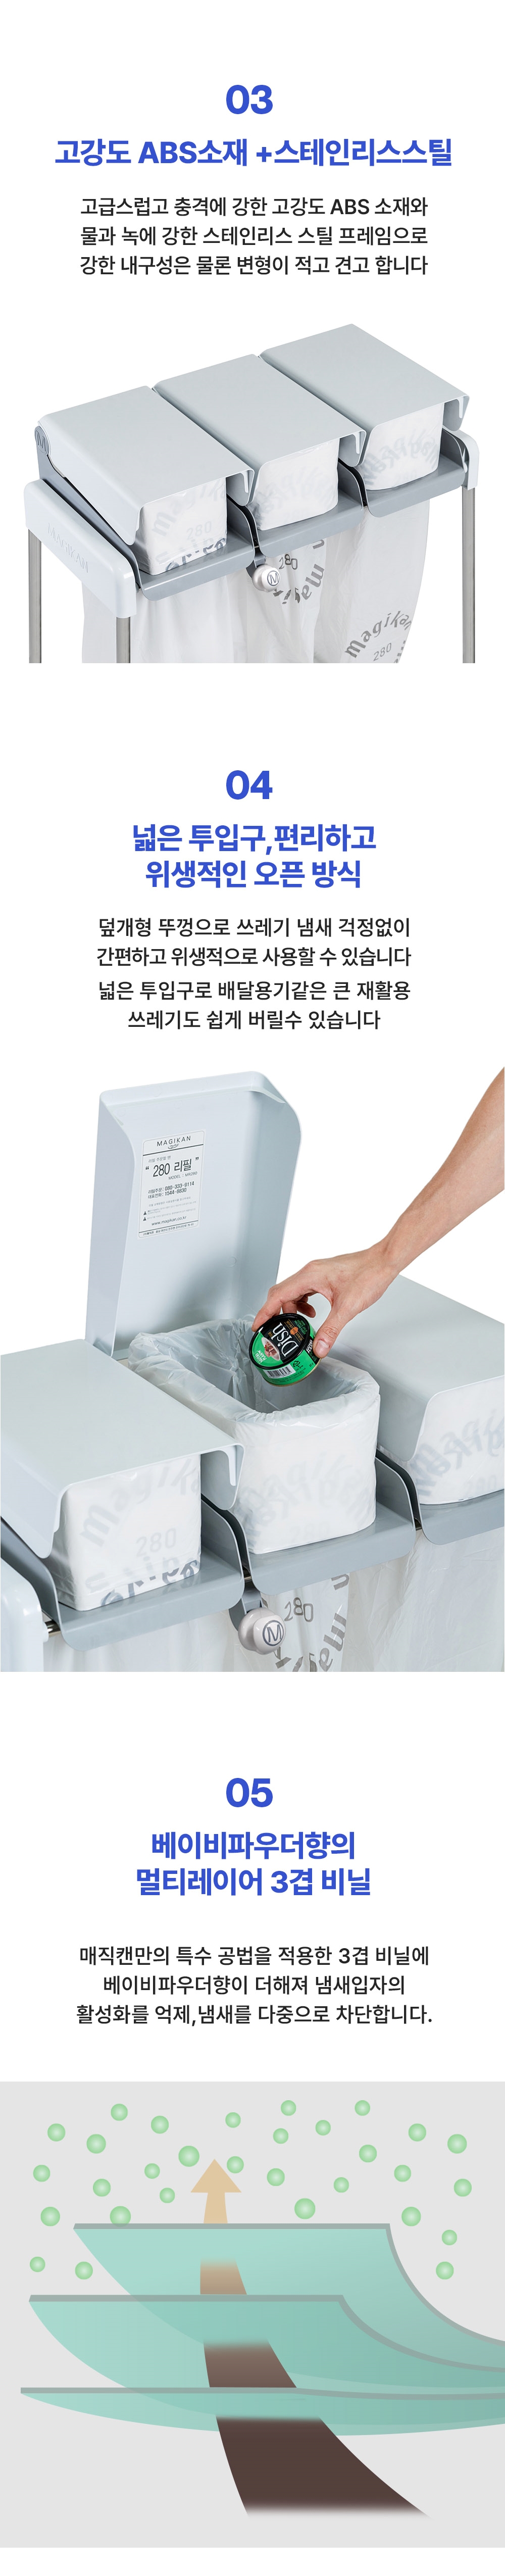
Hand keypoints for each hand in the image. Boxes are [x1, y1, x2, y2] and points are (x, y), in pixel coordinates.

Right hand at [251, 1246, 394, 1357]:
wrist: (384, 1261)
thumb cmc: (369, 1275)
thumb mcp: (347, 1308)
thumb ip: (330, 1329)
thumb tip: (319, 1347)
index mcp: (309, 1275)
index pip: (278, 1295)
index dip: (265, 1312)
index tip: (258, 1325)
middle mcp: (310, 1271)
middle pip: (282, 1292)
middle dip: (277, 1312)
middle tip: (276, 1329)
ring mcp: (317, 1272)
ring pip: (294, 1291)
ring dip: (292, 1308)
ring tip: (299, 1325)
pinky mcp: (325, 1275)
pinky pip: (305, 1289)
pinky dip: (304, 1303)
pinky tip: (313, 1313)